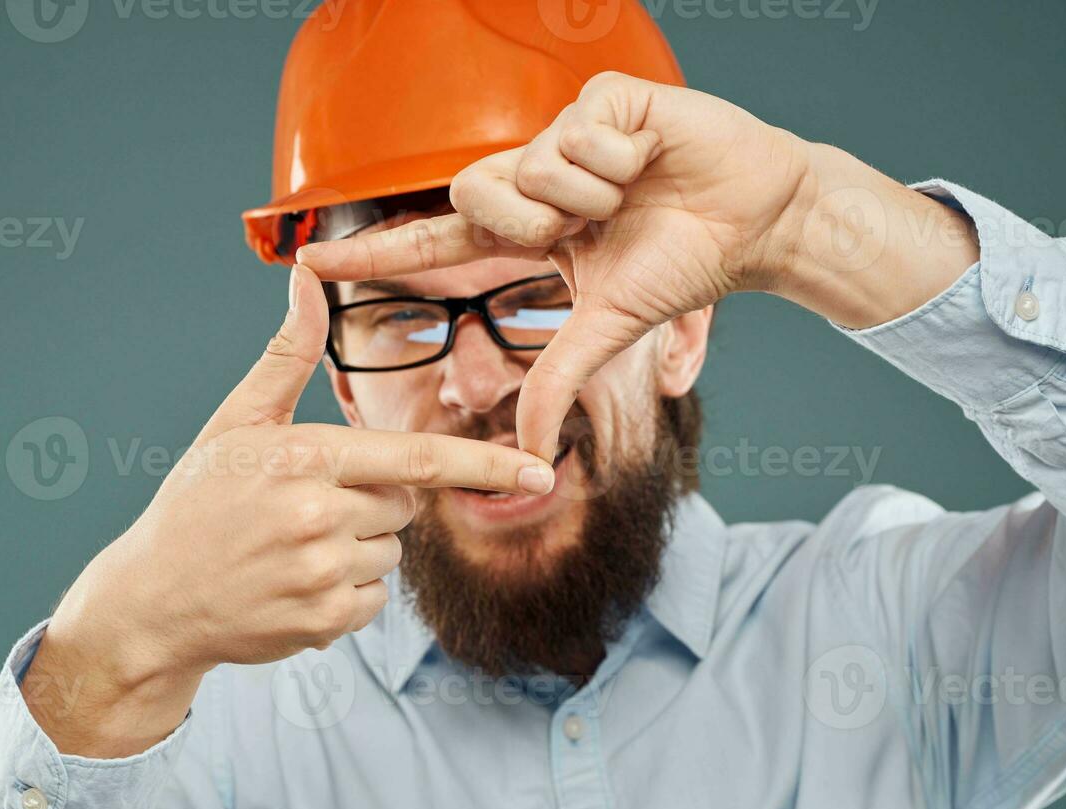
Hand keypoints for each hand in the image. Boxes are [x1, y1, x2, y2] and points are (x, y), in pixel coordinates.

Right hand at [26, 265, 554, 755]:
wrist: (151, 601)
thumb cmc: (195, 503)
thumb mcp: (235, 421)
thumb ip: (287, 354)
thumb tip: (309, 279)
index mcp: (302, 457)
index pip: (414, 459)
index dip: (482, 464)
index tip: (536, 469)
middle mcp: (316, 516)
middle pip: (404, 504)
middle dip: (372, 500)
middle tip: (305, 507)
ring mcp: (321, 574)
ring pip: (391, 551)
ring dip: (358, 548)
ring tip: (292, 549)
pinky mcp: (323, 624)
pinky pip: (374, 599)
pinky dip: (348, 594)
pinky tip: (295, 584)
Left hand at [298, 71, 813, 460]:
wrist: (757, 220)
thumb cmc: (682, 262)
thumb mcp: (607, 327)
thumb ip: (558, 381)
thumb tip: (530, 452)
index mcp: (524, 230)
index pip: (433, 243)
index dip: (372, 251)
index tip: (308, 258)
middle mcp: (531, 179)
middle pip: (476, 196)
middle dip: (532, 221)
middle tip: (593, 225)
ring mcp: (563, 134)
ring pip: (529, 165)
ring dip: (589, 196)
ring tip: (633, 192)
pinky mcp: (600, 98)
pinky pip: (578, 133)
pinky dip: (620, 159)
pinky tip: (650, 158)